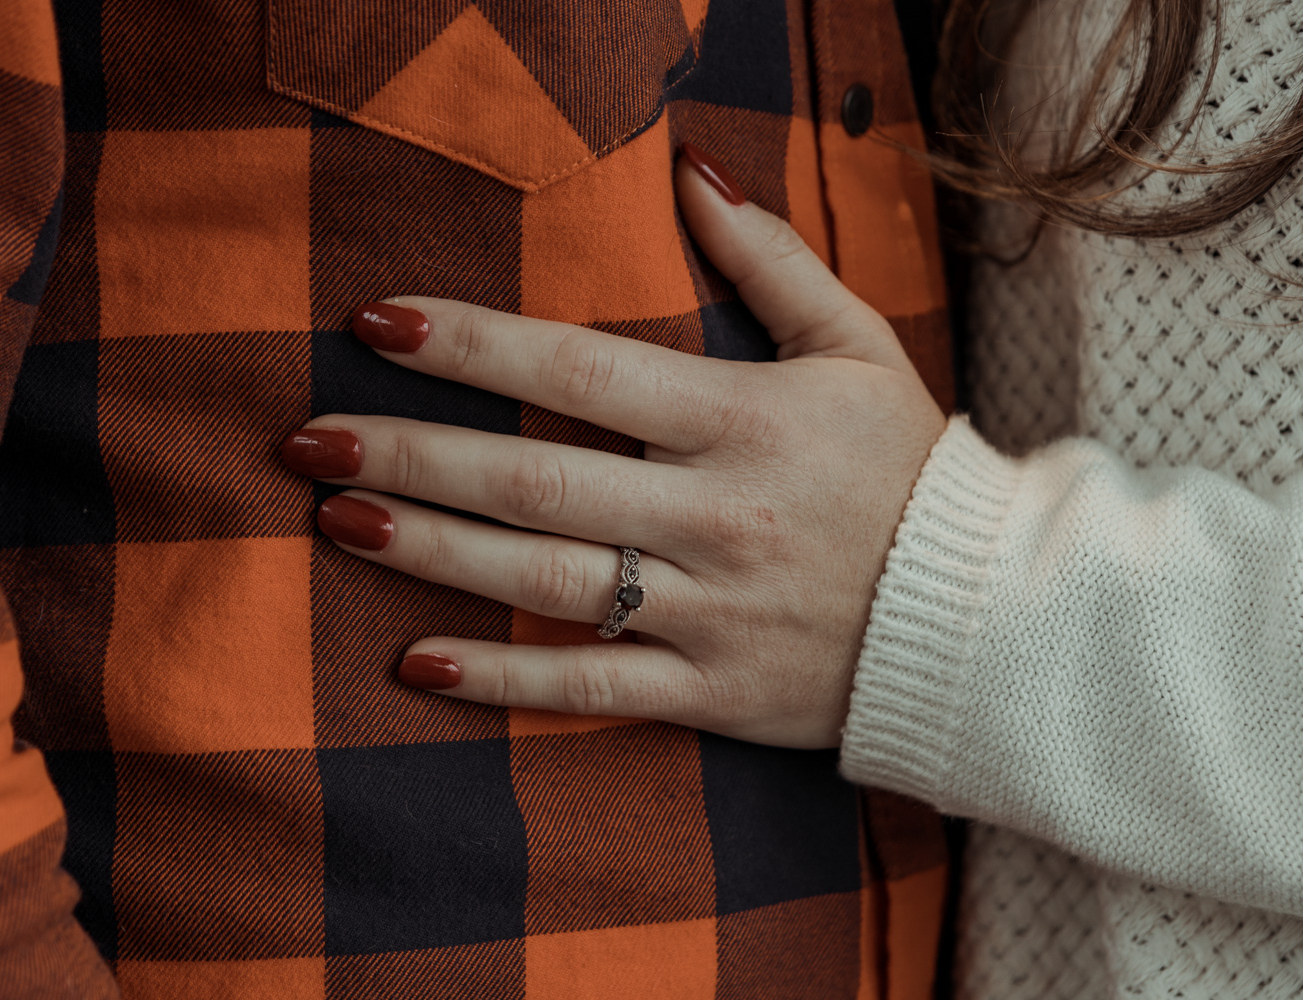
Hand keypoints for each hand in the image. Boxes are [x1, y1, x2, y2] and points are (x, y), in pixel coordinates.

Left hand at [280, 146, 946, 748]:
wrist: (994, 620)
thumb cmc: (912, 471)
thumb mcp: (858, 348)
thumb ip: (771, 259)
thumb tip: (686, 170)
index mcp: (746, 420)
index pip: (581, 371)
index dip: (472, 346)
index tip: (375, 324)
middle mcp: (717, 516)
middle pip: (535, 480)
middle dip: (412, 455)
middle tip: (308, 438)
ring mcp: (711, 611)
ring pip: (545, 582)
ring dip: (429, 551)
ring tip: (334, 520)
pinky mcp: (712, 691)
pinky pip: (591, 688)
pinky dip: (501, 681)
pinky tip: (412, 662)